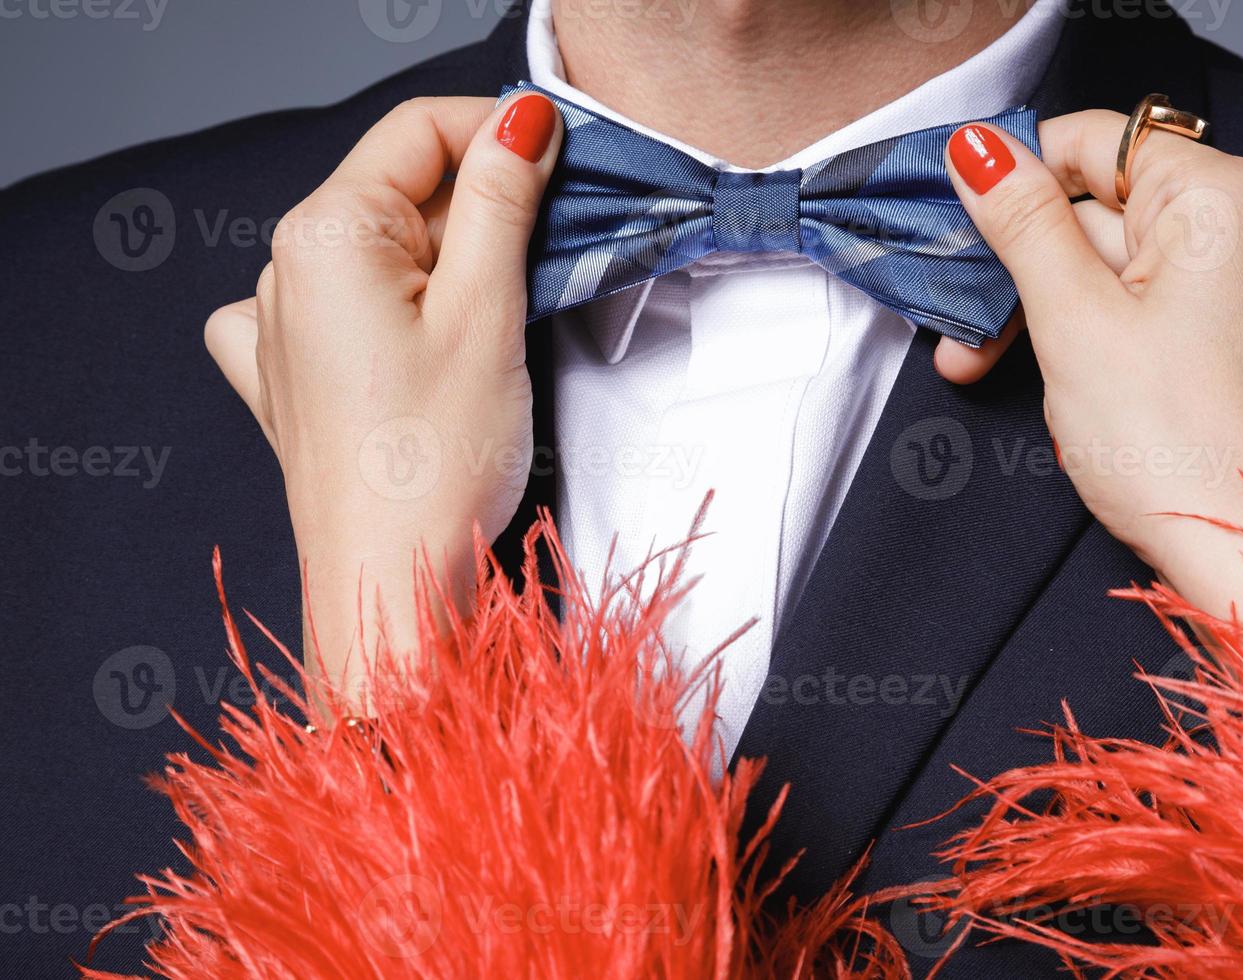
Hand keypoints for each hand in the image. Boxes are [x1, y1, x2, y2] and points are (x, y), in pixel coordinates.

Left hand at [204, 93, 562, 697]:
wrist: (389, 584)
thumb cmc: (434, 464)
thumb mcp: (486, 311)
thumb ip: (499, 199)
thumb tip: (520, 120)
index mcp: (321, 235)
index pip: (418, 130)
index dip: (498, 133)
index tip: (566, 163)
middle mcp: (282, 270)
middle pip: (402, 190)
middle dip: (481, 207)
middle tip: (550, 259)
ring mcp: (278, 325)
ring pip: (384, 250)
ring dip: (450, 262)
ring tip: (497, 324)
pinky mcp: (291, 375)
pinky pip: (343, 304)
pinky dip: (394, 305)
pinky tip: (417, 341)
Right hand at [940, 111, 1242, 619]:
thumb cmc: (1176, 449)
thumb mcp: (1072, 322)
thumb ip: (1024, 224)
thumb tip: (981, 148)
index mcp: (1222, 199)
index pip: (1094, 141)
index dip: (1017, 181)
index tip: (964, 232)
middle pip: (1111, 214)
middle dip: (1027, 274)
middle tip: (964, 338)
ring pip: (1136, 271)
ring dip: (1060, 315)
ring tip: (991, 372)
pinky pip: (1176, 312)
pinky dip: (1119, 337)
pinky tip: (1079, 393)